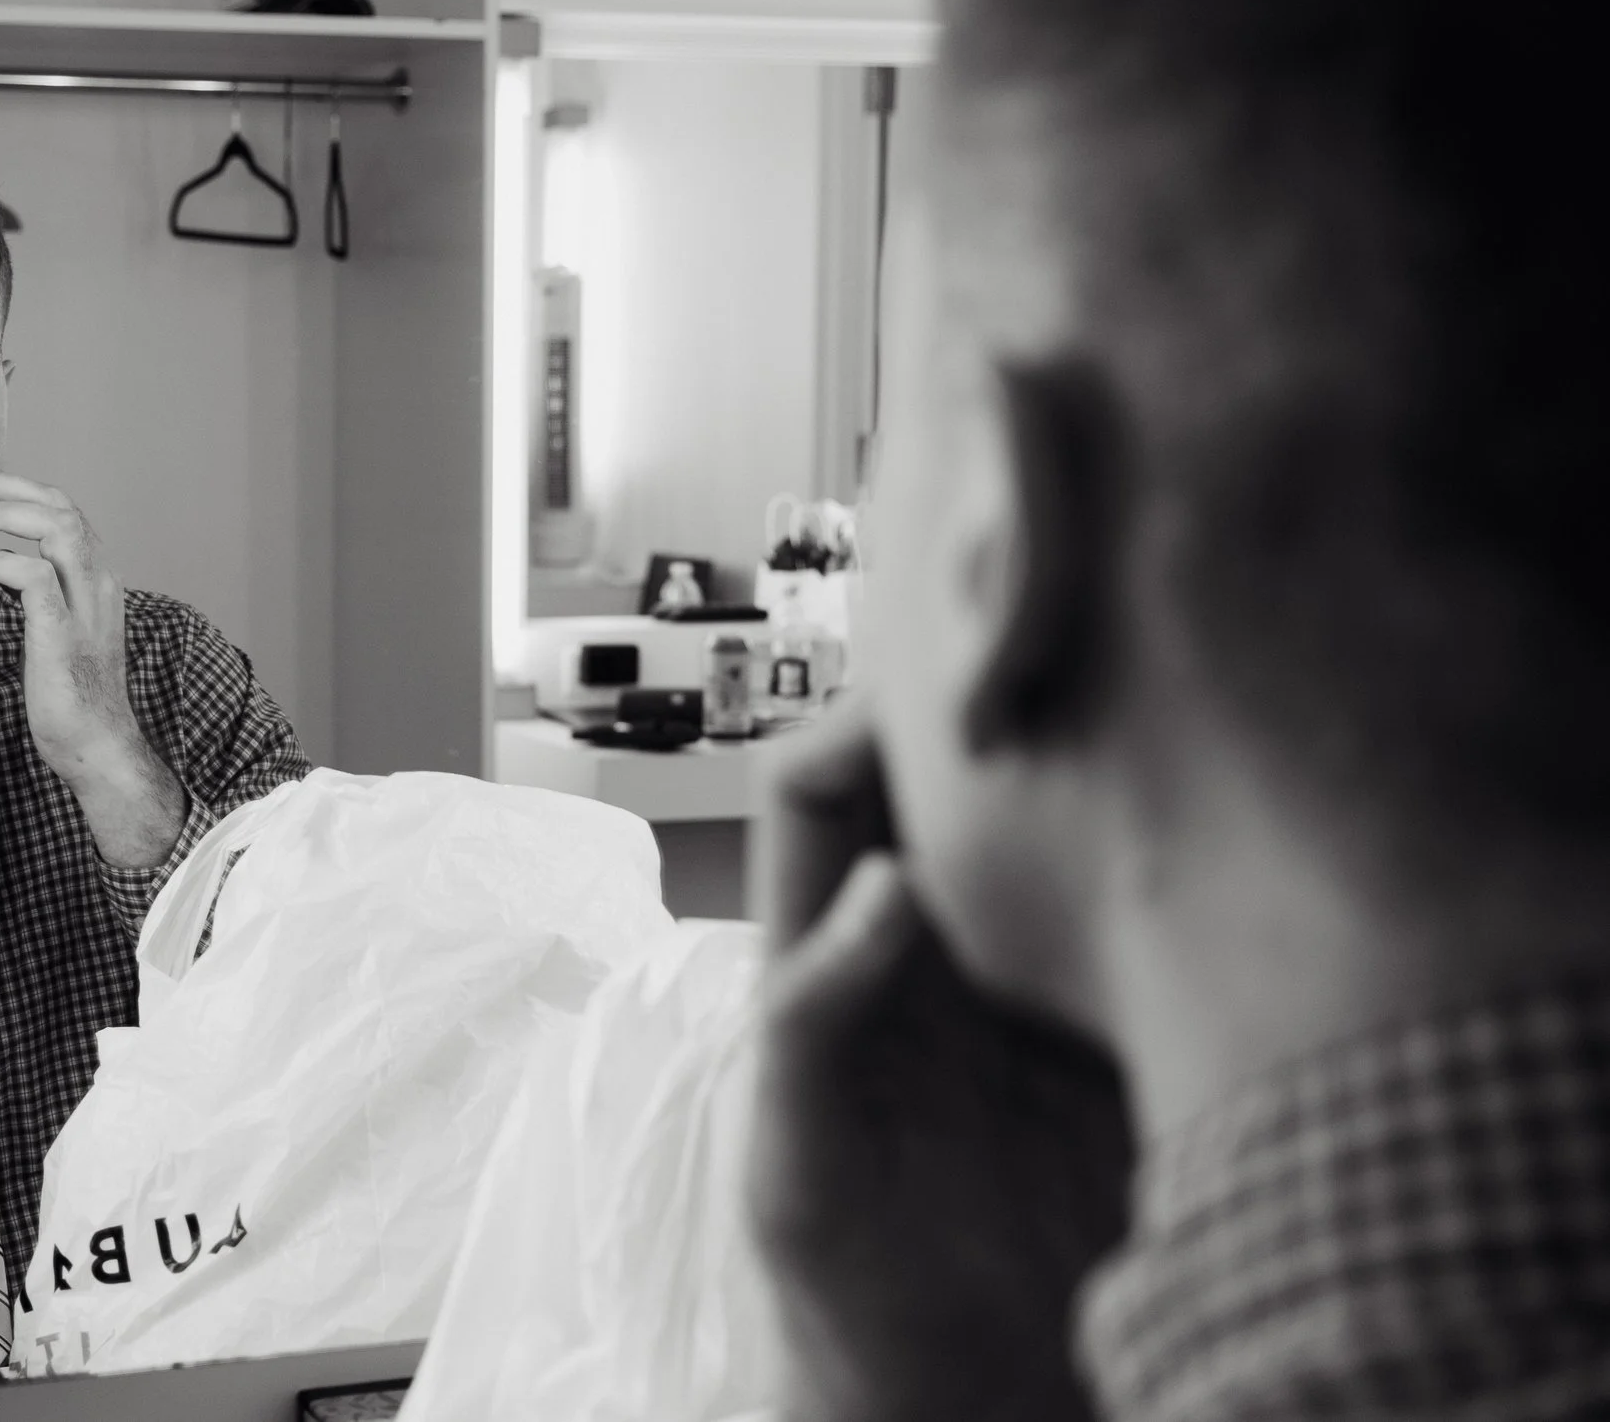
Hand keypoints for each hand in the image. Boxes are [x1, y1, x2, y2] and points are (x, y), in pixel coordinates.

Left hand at [0, 457, 185, 868]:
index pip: (56, 505)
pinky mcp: (66, 635)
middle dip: (2, 479)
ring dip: (5, 511)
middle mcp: (96, 580)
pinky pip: (37, 579)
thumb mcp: (54, 625)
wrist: (97, 746)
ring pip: (56, 527)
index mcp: (92, 576)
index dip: (10, 483)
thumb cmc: (67, 692)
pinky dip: (2, 562)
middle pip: (56, 503)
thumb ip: (34, 587)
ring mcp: (86, 606)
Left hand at [749, 699, 1133, 1421]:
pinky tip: (1216, 856)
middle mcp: (930, 963)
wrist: (957, 1411)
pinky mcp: (1118, 1042)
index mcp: (834, 972)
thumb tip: (887, 890)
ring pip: (1047, 837)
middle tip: (1074, 666)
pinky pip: (1139, 927)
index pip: (823, 790)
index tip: (943, 683)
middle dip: (990, 718)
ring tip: (1152, 735)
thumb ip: (814, 1028)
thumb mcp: (798, 1174)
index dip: (865, 720)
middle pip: (943, 788)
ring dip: (1088, 783)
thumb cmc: (846, 1315)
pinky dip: (1170, 877)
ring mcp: (1030, 996)